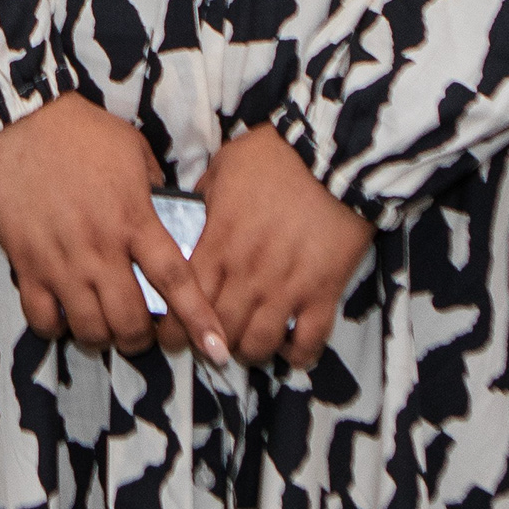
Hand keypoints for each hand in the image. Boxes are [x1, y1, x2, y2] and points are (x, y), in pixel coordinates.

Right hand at [0, 97, 228, 361]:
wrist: (19, 119)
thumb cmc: (81, 131)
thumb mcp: (133, 151)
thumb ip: (152, 190)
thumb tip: (165, 217)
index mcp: (134, 219)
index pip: (176, 280)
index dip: (199, 319)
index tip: (216, 349)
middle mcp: (101, 247)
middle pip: (130, 319)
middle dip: (142, 339)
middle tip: (141, 332)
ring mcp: (61, 259)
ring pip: (89, 328)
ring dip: (102, 337)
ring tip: (104, 327)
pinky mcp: (26, 263)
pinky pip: (42, 317)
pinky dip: (57, 327)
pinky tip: (64, 315)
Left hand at [189, 127, 373, 371]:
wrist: (334, 154)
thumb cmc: (275, 156)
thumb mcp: (224, 167)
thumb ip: (203, 200)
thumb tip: (189, 219)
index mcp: (219, 243)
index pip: (185, 301)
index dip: (176, 328)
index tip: (174, 336)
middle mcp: (248, 273)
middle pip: (220, 330)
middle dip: (210, 345)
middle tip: (211, 344)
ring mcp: (287, 286)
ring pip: (259, 344)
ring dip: (249, 352)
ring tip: (247, 344)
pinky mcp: (324, 292)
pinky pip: (308, 341)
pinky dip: (297, 354)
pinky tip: (288, 347)